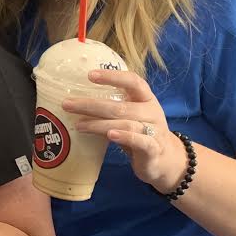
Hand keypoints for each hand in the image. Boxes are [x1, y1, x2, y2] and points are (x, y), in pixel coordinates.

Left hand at [62, 70, 188, 193]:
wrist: (167, 160)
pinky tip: (109, 135)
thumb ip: (112, 109)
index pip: (132, 81)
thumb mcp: (130, 117)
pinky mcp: (154, 149)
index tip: (90, 75)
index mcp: (146, 99)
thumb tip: (78, 102)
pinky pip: (139, 141)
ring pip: (125, 124)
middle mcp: (151, 112)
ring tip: (78, 125)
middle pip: (120, 106)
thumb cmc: (142, 134)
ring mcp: (155, 130)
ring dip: (98, 124)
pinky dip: (124, 137)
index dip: (112, 76)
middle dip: (91, 105)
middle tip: (67, 104)